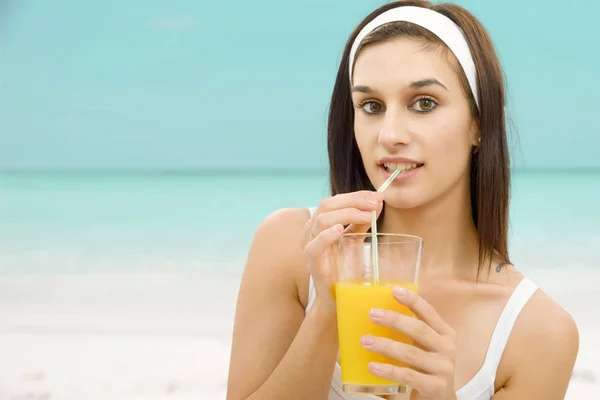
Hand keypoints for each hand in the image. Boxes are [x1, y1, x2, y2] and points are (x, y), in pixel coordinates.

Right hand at [302, 190, 383, 312]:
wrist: (336, 297)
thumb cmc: (343, 268)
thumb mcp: (354, 240)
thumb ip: (362, 222)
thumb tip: (377, 202)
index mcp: (320, 223)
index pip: (335, 200)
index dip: (356, 195)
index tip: (376, 195)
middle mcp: (311, 231)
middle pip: (327, 205)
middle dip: (353, 201)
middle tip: (374, 204)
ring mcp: (309, 245)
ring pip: (321, 220)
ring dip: (346, 214)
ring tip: (366, 217)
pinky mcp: (312, 263)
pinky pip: (314, 246)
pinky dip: (327, 235)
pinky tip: (341, 230)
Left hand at [361, 286, 457, 399]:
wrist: (441, 398)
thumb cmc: (428, 366)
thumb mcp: (425, 345)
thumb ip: (411, 330)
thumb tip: (378, 312)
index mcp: (445, 333)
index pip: (429, 313)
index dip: (412, 301)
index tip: (394, 290)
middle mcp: (447, 349)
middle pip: (419, 330)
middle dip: (394, 320)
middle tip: (372, 314)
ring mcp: (443, 368)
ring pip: (411, 353)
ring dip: (386, 346)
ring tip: (366, 341)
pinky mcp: (435, 387)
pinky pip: (409, 376)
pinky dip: (389, 370)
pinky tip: (373, 366)